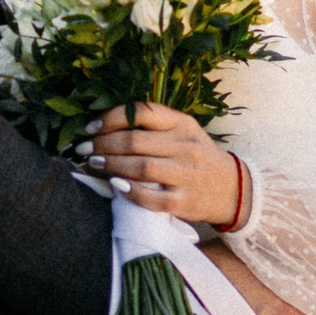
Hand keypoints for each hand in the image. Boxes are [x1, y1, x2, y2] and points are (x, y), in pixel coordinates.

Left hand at [79, 101, 243, 228]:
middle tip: (84, 149)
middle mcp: (187, 146)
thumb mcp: (183, 132)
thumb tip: (102, 129)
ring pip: (141, 167)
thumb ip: (151, 127)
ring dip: (110, 165)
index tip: (91, 128)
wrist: (231, 189)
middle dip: (103, 145)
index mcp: (183, 124)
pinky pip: (150, 197)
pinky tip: (114, 185)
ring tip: (92, 164)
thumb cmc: (195, 157)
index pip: (143, 112)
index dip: (111, 118)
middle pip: (135, 141)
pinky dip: (128, 191)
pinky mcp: (184, 201)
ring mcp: (187, 175)